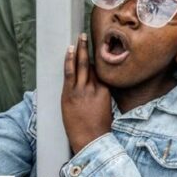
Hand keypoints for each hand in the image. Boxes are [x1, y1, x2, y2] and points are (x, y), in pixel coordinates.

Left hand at [62, 33, 111, 154]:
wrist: (91, 141)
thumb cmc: (99, 128)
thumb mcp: (107, 108)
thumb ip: (102, 95)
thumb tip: (98, 87)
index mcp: (105, 90)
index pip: (100, 70)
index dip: (97, 59)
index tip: (95, 49)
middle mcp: (95, 87)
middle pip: (91, 63)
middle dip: (88, 49)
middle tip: (85, 36)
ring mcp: (82, 90)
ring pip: (81, 65)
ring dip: (80, 50)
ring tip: (79, 38)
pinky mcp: (70, 95)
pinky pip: (70, 73)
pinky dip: (69, 61)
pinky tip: (69, 51)